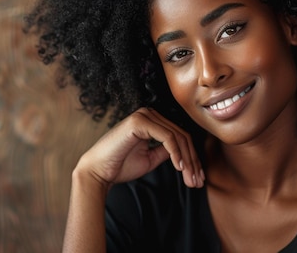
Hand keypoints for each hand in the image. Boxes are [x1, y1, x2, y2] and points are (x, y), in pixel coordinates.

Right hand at [75, 108, 204, 188]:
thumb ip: (166, 152)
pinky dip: (176, 153)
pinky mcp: (139, 122)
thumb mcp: (150, 158)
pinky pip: (166, 137)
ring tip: (190, 178)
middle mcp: (148, 114)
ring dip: (187, 160)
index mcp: (151, 121)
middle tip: (197, 182)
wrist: (98, 171)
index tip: (197, 178)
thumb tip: (185, 153)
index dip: (192, 157)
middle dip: (192, 161)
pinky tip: (179, 167)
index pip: (179, 136)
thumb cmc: (120, 166)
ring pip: (177, 136)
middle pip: (181, 136)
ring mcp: (143, 115)